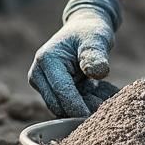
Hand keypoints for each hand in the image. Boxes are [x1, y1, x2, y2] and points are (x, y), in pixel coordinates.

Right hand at [28, 0, 122, 117]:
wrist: (84, 29)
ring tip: (105, 94)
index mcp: (46, 60)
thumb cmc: (90, 31)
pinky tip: (100, 92)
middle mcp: (38, 74)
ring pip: (64, 109)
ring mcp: (43, 84)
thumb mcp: (96, 39)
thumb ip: (95, 55)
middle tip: (106, 107)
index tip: (94, 116)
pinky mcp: (51, 91)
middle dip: (81, 109)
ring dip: (85, 106)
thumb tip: (98, 73)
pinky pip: (68, 106)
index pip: (61, 91)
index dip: (76, 106)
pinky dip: (85, 103)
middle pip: (58, 105)